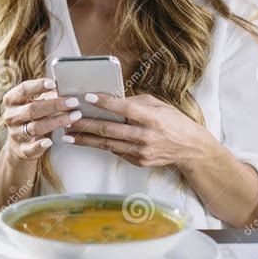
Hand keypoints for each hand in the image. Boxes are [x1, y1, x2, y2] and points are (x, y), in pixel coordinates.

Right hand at [2, 77, 82, 160]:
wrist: (19, 144)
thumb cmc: (32, 117)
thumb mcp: (37, 103)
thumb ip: (49, 95)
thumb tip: (68, 87)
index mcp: (12, 100)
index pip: (23, 89)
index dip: (38, 85)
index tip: (54, 83)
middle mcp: (11, 116)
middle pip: (32, 109)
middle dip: (54, 105)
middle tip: (73, 102)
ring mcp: (15, 133)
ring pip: (35, 127)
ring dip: (57, 122)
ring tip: (74, 116)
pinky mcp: (21, 150)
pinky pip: (30, 148)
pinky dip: (40, 145)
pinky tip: (50, 141)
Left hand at [66, 92, 211, 168]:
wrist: (190, 148)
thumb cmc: (173, 121)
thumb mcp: (159, 105)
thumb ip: (136, 102)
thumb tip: (112, 98)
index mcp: (152, 118)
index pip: (124, 108)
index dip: (105, 102)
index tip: (87, 96)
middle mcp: (146, 136)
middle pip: (110, 130)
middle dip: (85, 124)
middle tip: (68, 119)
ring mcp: (142, 151)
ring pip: (107, 144)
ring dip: (85, 139)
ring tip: (68, 135)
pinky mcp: (139, 161)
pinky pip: (116, 151)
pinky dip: (100, 145)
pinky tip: (86, 141)